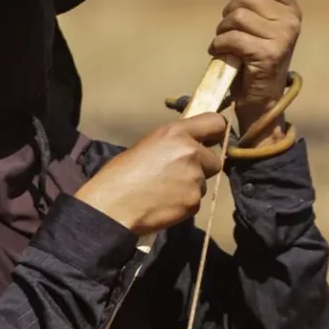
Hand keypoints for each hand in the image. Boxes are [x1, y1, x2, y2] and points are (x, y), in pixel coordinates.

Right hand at [74, 113, 227, 235]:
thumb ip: (174, 143)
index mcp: (176, 132)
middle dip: (202, 167)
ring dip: (190, 187)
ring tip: (164, 191)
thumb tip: (189, 147)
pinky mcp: (194, 202)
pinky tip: (164, 203)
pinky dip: (184, 204)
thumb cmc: (121, 174)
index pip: (216, 123)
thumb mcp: (148, 144)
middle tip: (178, 175)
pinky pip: (196, 201)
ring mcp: (195, 179)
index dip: (216, 134)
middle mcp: (190, 152)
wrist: (112, 205)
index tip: (212, 141)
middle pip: (215, 160)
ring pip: (204, 183)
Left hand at [210, 0, 301, 144]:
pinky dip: (220, 47)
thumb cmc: (256, 60)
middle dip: (229, 14)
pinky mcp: (268, 55)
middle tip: (227, 33)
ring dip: (222, 32)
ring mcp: (282, 39)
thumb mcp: (259, 23)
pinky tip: (222, 56)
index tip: (242, 12)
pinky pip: (233, 38)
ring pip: (237, 17)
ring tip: (225, 46)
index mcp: (292, 11)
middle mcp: (292, 23)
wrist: (261, 101)